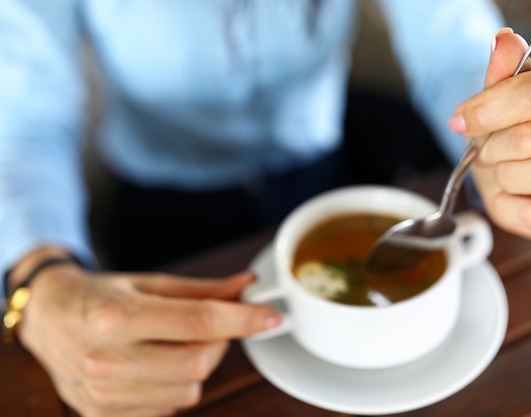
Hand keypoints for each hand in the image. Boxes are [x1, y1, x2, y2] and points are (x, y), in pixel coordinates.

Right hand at [16, 260, 279, 416]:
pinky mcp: (102, 414)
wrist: (49, 320)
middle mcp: (107, 358)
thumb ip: (203, 290)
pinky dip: (176, 387)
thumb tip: (247, 286)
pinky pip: (168, 408)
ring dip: (198, 366)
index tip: (271, 316)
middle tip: (211, 326)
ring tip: (175, 344)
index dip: (243, 319)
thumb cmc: (101, 296)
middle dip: (220, 342)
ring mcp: (103, 393)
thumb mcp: (149, 282)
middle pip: (199, 362)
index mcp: (117, 316)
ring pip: (189, 390)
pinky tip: (156, 365)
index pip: (198, 322)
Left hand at [450, 28, 530, 239]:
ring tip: (503, 174)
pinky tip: (513, 197)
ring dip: (505, 177)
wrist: (508, 177)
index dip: (488, 109)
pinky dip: (510, 207)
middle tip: (485, 153)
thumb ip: (500, 73)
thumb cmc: (504, 137)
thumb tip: (505, 40)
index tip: (459, 120)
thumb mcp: (495, 104)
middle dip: (492, 148)